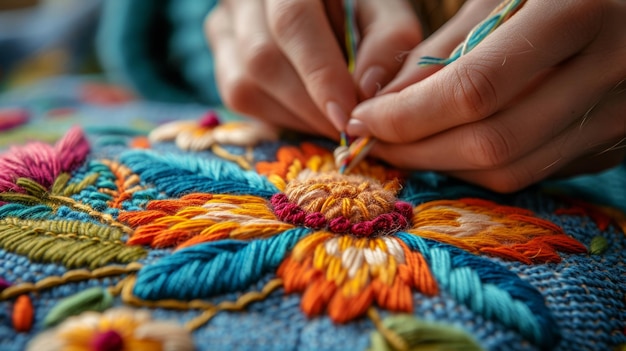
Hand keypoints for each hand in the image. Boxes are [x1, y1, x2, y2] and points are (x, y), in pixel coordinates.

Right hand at [205, 0, 420, 138]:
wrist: (320, 5)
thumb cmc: (356, 4)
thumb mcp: (382, 9)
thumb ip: (387, 40)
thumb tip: (367, 91)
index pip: (293, 19)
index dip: (320, 73)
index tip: (347, 115)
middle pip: (263, 58)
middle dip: (310, 105)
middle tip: (345, 128)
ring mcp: (224, 22)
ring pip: (244, 84)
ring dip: (294, 115)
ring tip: (330, 122)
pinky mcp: (220, 51)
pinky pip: (237, 96)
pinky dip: (277, 115)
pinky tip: (305, 114)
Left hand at [348, 0, 625, 191]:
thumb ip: (443, 49)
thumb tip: (384, 103)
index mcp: (578, 9)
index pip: (474, 89)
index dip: (409, 114)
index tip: (364, 118)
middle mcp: (612, 67)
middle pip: (490, 142)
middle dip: (417, 150)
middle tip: (375, 141)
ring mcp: (620, 114)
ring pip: (512, 169)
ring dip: (444, 166)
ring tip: (406, 147)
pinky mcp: (616, 142)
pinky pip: (534, 171)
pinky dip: (482, 166)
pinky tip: (454, 147)